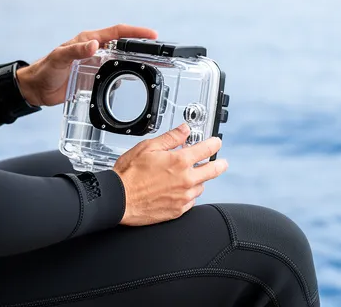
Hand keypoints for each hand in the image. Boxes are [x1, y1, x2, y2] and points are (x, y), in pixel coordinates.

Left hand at [16, 24, 158, 106]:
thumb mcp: (59, 59)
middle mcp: (94, 49)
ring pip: (120, 59)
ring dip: (135, 61)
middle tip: (158, 50)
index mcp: (88, 40)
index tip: (152, 34)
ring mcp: (95, 63)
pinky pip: (113, 74)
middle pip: (123, 44)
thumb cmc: (44, 70)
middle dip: (141, 45)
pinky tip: (131, 83)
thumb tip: (94, 44)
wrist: (36, 88)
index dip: (135, 32)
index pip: (117, 32)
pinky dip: (124, 76)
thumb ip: (76, 51)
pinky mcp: (94, 76)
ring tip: (151, 65)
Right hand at [111, 123, 227, 226]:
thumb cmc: (129, 174)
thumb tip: (184, 130)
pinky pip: (191, 201)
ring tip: (189, 176)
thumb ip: (170, 138)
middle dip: (219, 164)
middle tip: (222, 163)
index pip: (207, 149)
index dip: (214, 144)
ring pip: (201, 187)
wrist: (119, 199)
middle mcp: (186, 180)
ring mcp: (183, 197)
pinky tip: (179, 190)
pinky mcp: (178, 210)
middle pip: (212, 171)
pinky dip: (188, 194)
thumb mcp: (148, 147)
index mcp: (180, 161)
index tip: (216, 143)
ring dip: (198, 180)